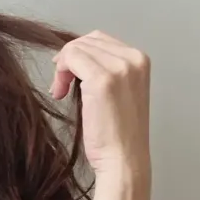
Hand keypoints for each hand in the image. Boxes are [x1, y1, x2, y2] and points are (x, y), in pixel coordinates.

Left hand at [50, 30, 150, 179]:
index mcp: (140, 60)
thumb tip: (77, 57)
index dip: (79, 53)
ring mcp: (119, 67)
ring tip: (60, 91)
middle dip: (69, 59)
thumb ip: (107, 70)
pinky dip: (60, 73)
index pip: (100, 40)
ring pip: (77, 48)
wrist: (124, 159)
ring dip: (63, 67)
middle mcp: (133, 59)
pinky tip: (59, 92)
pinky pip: (71, 58)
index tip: (68, 74)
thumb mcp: (119, 92)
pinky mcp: (102, 79)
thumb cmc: (119, 134)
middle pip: (88, 41)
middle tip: (60, 85)